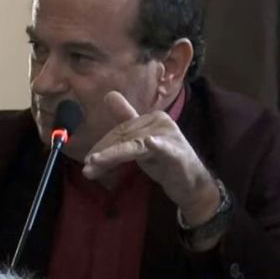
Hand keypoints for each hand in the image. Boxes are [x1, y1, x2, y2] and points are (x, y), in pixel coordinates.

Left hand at [83, 91, 219, 227]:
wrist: (193, 185)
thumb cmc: (165, 161)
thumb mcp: (141, 143)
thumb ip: (125, 121)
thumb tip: (108, 94)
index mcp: (151, 118)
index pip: (121, 131)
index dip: (103, 146)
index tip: (89, 161)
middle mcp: (160, 122)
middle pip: (124, 139)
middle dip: (103, 155)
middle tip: (86, 169)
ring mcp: (169, 137)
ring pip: (133, 145)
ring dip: (112, 156)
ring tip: (94, 163)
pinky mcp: (176, 153)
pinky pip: (164, 148)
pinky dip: (157, 146)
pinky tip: (151, 143)